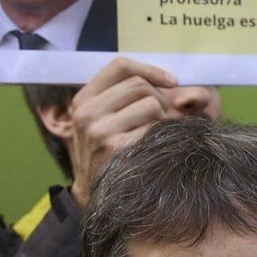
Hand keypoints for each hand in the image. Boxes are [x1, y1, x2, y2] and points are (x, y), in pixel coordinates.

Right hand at [67, 58, 222, 205]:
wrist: (97, 190)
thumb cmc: (110, 149)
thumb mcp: (106, 118)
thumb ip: (127, 96)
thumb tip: (173, 81)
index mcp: (83, 99)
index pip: (119, 66)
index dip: (150, 69)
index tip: (171, 81)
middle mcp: (87, 112)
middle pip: (139, 85)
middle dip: (161, 98)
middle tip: (165, 116)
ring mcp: (99, 130)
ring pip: (151, 104)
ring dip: (164, 118)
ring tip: (157, 133)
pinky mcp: (117, 148)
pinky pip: (155, 127)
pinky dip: (163, 134)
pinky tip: (156, 146)